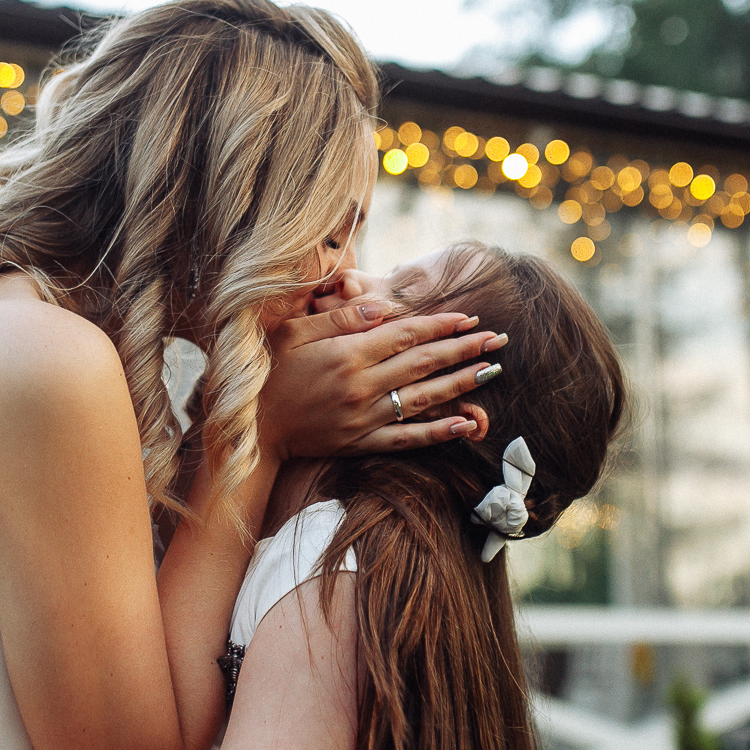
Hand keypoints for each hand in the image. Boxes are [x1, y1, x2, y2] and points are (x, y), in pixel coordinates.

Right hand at [257, 303, 506, 458]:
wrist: (251, 428)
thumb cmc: (269, 371)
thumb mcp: (295, 332)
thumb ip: (340, 318)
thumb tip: (383, 306)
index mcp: (347, 354)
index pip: (406, 334)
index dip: (442, 325)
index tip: (470, 317)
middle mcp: (361, 386)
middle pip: (424, 363)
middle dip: (465, 349)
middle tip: (498, 340)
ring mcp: (364, 417)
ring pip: (423, 398)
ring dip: (461, 383)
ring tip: (491, 371)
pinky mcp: (361, 442)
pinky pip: (407, 438)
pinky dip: (438, 432)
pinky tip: (465, 424)